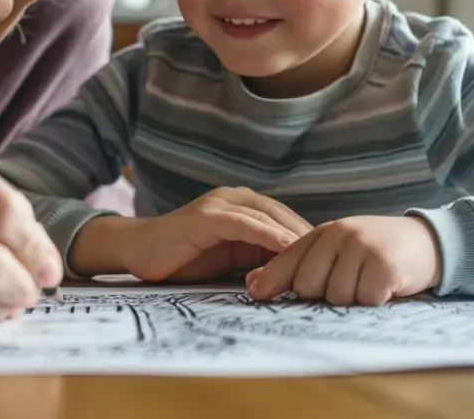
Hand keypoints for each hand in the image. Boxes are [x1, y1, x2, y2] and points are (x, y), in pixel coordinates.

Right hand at [73, 187, 312, 281]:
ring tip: (320, 254)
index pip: (285, 219)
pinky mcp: (205, 218)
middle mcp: (233, 199)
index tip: (334, 257)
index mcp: (241, 207)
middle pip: (282, 214)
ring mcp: (218, 206)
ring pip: (267, 216)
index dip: (309, 237)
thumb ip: (255, 257)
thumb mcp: (227, 258)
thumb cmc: (181, 257)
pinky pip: (243, 224)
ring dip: (294, 235)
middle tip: (336, 257)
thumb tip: (293, 274)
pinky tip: (287, 247)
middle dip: (309, 236)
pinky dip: (267, 234)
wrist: (137, 251)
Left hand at [245, 216, 441, 304]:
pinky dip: (373, 301)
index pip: (288, 259)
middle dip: (323, 295)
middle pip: (308, 285)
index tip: (256, 294)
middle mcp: (340, 235)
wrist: (428, 242)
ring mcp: (362, 248)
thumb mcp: (336, 253)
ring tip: (367, 284)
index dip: (271, 280)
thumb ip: (297, 266)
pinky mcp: (384, 265)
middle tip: (347, 284)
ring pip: (336, 296)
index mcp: (324, 233)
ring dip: (352, 300)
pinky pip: (364, 300)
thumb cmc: (375, 253)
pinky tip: (384, 288)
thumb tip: (252, 284)